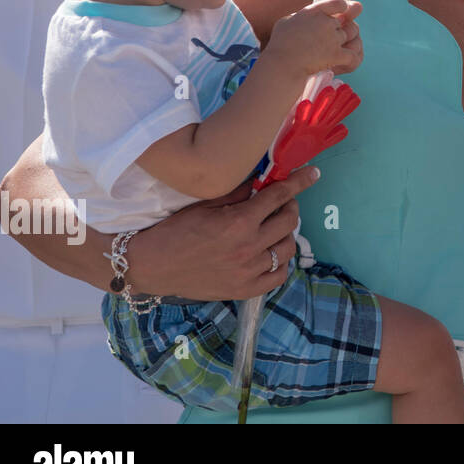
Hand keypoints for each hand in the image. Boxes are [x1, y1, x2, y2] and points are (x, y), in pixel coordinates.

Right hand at [127, 165, 319, 299]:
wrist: (151, 265)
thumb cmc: (175, 230)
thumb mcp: (205, 204)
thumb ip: (238, 192)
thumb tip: (262, 179)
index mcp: (238, 221)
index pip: (279, 195)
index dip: (299, 181)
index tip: (313, 173)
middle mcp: (248, 247)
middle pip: (289, 220)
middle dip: (290, 206)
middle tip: (281, 203)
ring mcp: (248, 272)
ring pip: (287, 248)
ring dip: (286, 234)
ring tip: (274, 228)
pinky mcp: (244, 290)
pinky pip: (278, 275)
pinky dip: (280, 262)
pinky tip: (271, 253)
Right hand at [264, 0, 362, 78]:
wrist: (282, 65)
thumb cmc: (280, 44)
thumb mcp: (285, 22)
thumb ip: (298, 16)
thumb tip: (301, 17)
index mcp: (314, 12)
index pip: (338, 3)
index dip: (343, 8)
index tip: (342, 13)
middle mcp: (326, 22)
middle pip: (345, 22)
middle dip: (340, 30)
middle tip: (332, 40)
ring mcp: (333, 38)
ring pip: (350, 36)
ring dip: (345, 43)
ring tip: (335, 50)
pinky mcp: (337, 54)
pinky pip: (353, 55)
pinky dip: (350, 59)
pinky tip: (343, 61)